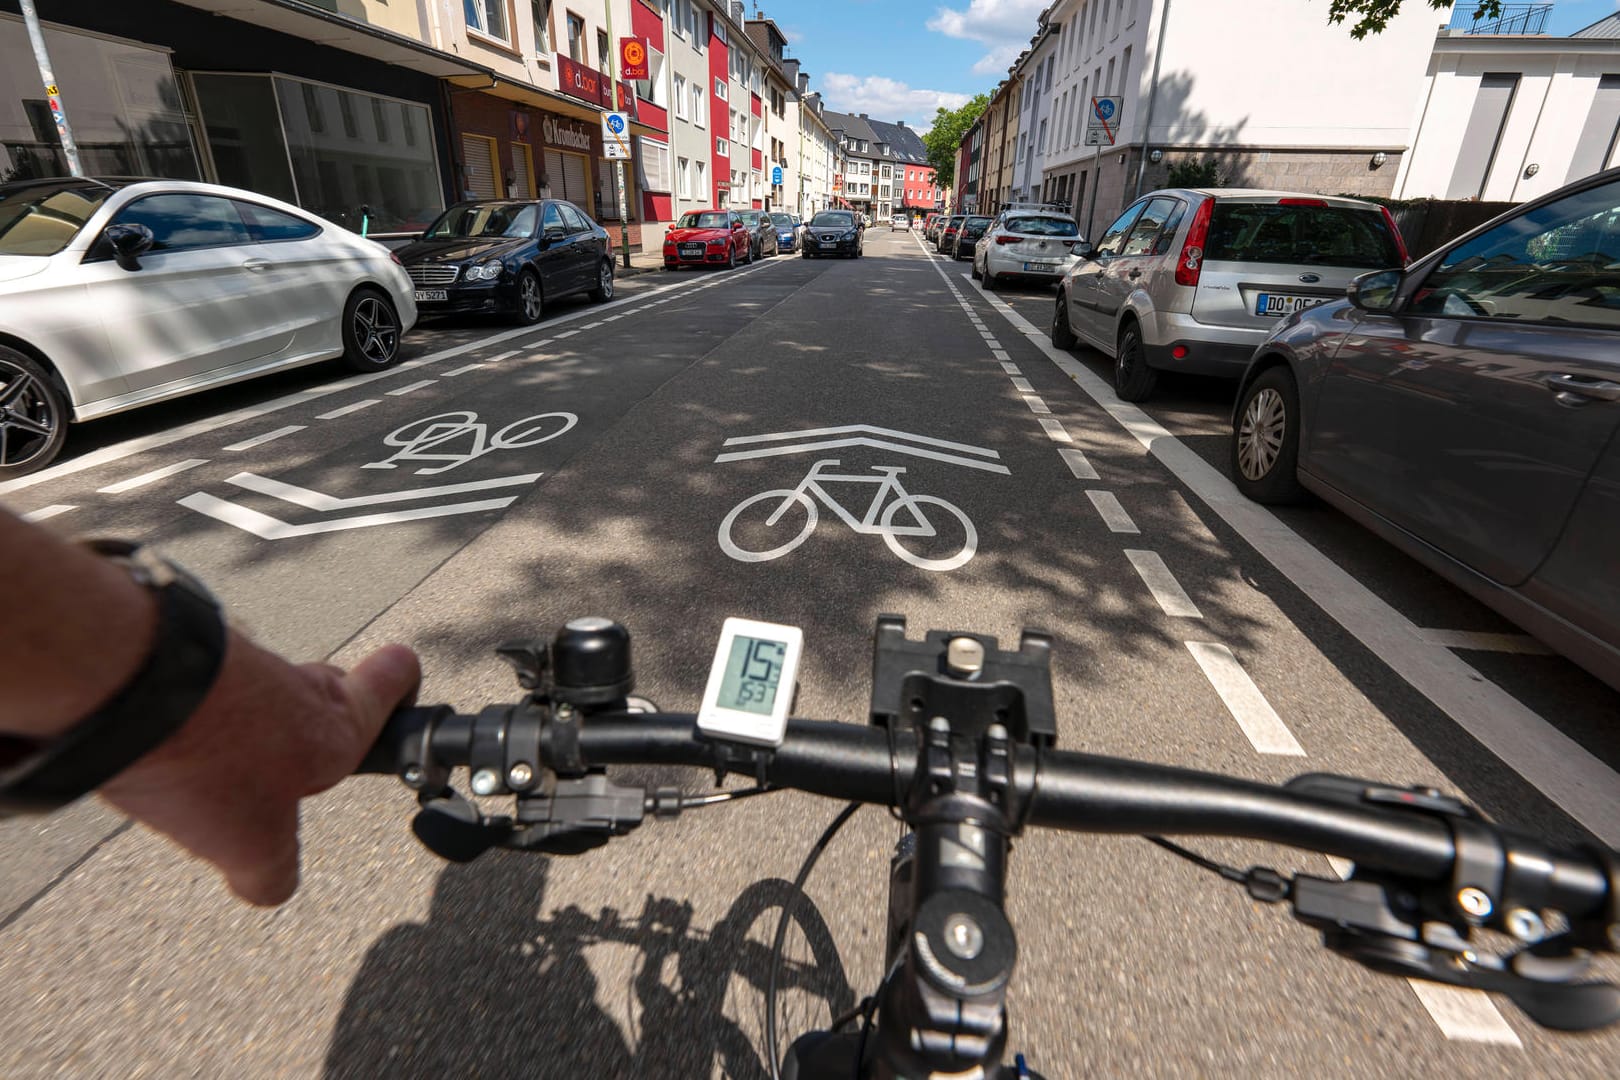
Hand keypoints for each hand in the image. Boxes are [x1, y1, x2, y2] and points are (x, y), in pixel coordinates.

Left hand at [99, 635, 420, 905]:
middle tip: (294, 760)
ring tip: (208, 771)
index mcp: (334, 726)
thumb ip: (272, 870)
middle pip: (326, 688)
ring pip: (260, 692)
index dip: (401, 687)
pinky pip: (205, 689)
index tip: (400, 696)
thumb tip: (273, 886)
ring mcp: (242, 664)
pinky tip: (162, 752)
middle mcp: (296, 685)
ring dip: (245, 725)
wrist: (124, 688)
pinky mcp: (190, 657)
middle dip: (318, 719)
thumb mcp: (251, 844)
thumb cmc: (207, 757)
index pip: (394, 678)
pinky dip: (193, 718)